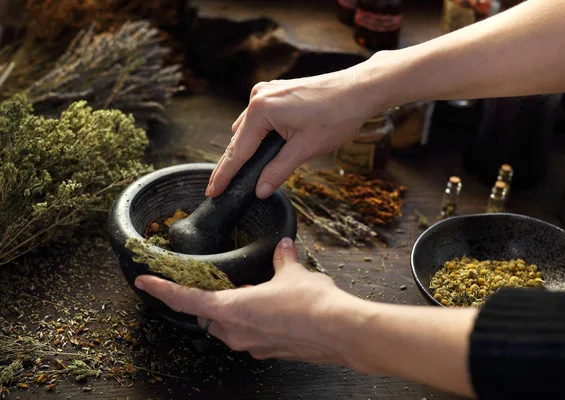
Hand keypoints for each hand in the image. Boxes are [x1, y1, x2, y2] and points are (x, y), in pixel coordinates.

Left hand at [134, 238, 362, 363]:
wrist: (341, 331)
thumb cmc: (312, 303)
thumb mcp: (292, 273)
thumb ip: (281, 259)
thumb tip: (281, 248)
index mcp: (232, 309)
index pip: (186, 299)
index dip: (162, 289)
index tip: (144, 281)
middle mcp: (237, 332)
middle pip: (206, 317)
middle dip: (206, 301)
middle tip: (215, 283)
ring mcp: (253, 345)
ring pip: (227, 328)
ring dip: (230, 311)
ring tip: (250, 292)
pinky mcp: (269, 351)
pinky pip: (249, 335)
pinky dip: (251, 320)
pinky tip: (271, 307)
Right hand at [205, 65, 382, 198]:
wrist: (360, 89)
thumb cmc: (337, 115)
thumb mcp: (305, 149)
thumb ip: (278, 170)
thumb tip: (260, 190)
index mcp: (261, 110)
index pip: (237, 151)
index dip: (224, 175)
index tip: (212, 192)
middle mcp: (258, 97)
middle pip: (239, 139)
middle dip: (233, 163)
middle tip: (223, 189)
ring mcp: (267, 91)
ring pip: (248, 128)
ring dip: (248, 149)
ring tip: (244, 174)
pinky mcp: (278, 91)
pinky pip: (260, 118)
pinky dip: (259, 135)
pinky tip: (263, 150)